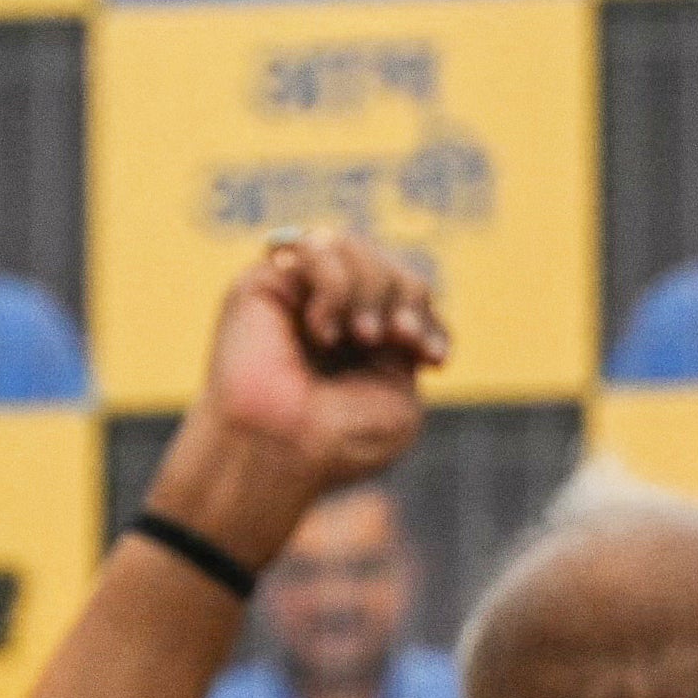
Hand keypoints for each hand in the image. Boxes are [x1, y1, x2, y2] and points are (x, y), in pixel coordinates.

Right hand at [155, 236, 442, 561]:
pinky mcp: (264, 283)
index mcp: (361, 341)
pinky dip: (335, 287)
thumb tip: (386, 295)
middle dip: (405, 297)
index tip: (433, 358)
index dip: (428, 314)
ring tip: (361, 337)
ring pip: (353, 247)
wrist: (280, 450)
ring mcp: (295, 296)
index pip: (409, 294)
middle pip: (387, 266)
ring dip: (371, 290)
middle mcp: (328, 313)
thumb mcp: (400, 394)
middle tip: (396, 339)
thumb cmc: (336, 440)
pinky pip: (316, 248)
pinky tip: (323, 331)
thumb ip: (407, 337)